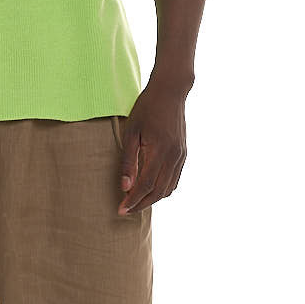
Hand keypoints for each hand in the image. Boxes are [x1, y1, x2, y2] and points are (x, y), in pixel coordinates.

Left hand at [116, 76, 188, 213]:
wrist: (170, 92)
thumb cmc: (146, 109)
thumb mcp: (131, 132)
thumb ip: (128, 161)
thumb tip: (125, 186)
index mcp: (160, 151)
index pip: (145, 185)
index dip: (132, 200)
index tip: (120, 210)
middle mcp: (174, 157)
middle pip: (158, 192)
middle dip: (141, 204)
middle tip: (126, 210)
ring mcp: (181, 156)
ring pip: (168, 188)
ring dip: (152, 199)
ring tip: (136, 202)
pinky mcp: (183, 154)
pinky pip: (174, 179)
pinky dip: (162, 189)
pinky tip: (150, 190)